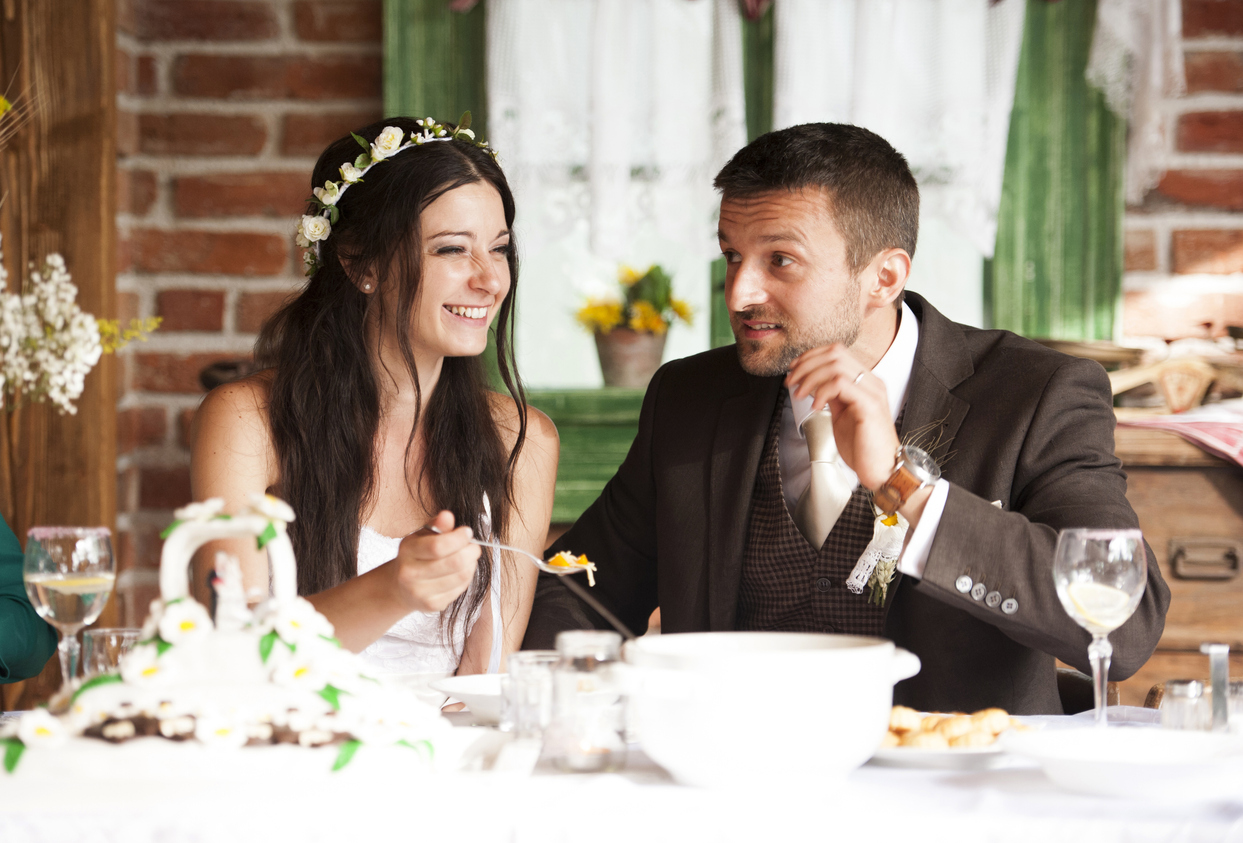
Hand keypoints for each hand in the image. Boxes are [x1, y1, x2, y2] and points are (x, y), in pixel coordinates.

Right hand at [392, 511, 480, 613]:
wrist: (401, 586)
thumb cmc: (417, 556)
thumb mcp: (422, 536)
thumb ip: (437, 526)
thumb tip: (447, 516)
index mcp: (407, 551)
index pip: (437, 546)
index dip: (458, 538)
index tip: (467, 532)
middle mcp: (409, 573)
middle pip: (454, 563)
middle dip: (471, 551)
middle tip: (474, 546)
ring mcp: (420, 592)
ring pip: (461, 576)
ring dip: (471, 564)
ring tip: (468, 558)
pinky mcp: (432, 605)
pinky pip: (460, 588)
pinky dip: (466, 577)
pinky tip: (460, 571)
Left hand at [784, 343, 899, 489]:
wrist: (882, 471)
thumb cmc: (864, 448)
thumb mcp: (842, 415)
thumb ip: (833, 396)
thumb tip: (814, 384)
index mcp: (866, 382)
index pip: (837, 352)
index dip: (811, 357)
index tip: (794, 370)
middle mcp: (872, 382)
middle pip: (835, 353)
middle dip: (806, 365)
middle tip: (792, 382)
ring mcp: (872, 392)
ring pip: (836, 365)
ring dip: (810, 378)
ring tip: (800, 394)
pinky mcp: (870, 405)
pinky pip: (841, 384)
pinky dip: (822, 392)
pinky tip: (816, 407)